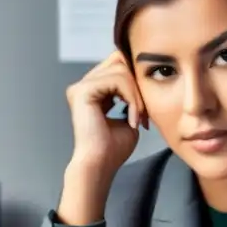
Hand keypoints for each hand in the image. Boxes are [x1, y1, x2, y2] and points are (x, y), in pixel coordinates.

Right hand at [65, 50, 147, 177]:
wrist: (101, 164)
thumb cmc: (114, 149)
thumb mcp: (129, 116)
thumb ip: (132, 97)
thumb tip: (142, 80)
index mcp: (93, 90)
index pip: (119, 65)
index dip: (137, 81)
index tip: (144, 110)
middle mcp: (85, 85)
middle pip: (120, 61)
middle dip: (138, 85)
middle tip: (143, 113)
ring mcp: (81, 86)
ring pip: (121, 70)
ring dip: (137, 95)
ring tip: (138, 117)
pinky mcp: (83, 91)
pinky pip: (117, 79)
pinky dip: (131, 98)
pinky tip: (132, 118)